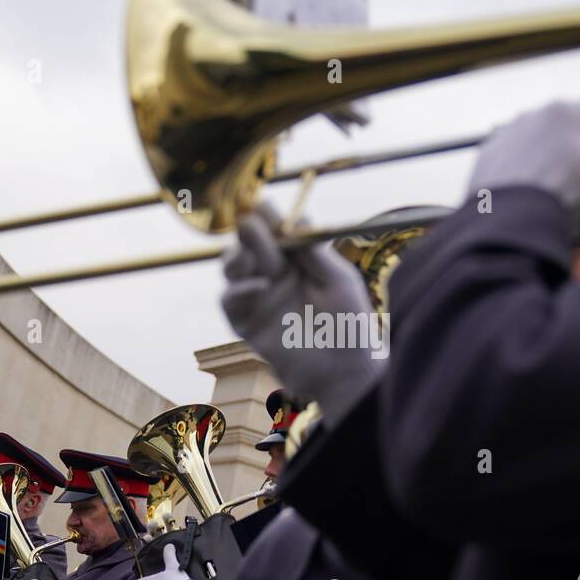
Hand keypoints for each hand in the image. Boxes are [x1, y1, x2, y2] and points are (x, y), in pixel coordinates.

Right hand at [222, 206, 384, 424]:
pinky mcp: (246, 322)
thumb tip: (300, 216)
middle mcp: (272, 272)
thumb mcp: (339, 281)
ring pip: (231, 266)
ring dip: (237, 256)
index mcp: (296, 257)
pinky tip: (261, 286)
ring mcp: (257, 296)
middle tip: (251, 224)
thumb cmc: (349, 323)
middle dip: (248, 232)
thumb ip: (316, 253)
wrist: (344, 371)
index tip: (266, 207)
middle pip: (247, 242)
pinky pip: (229, 300)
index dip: (268, 216)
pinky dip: (240, 290)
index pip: (275, 227)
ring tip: (252, 256)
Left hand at [466, 98, 579, 239]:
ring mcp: (503, 135)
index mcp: (563, 111)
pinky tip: (529, 192)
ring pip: (535, 141)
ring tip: (556, 186)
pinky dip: (522, 171)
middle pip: (563, 123)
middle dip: (577, 142)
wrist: (509, 224)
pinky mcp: (484, 159)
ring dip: (548, 156)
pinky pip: (510, 159)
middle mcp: (530, 115)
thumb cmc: (565, 195)